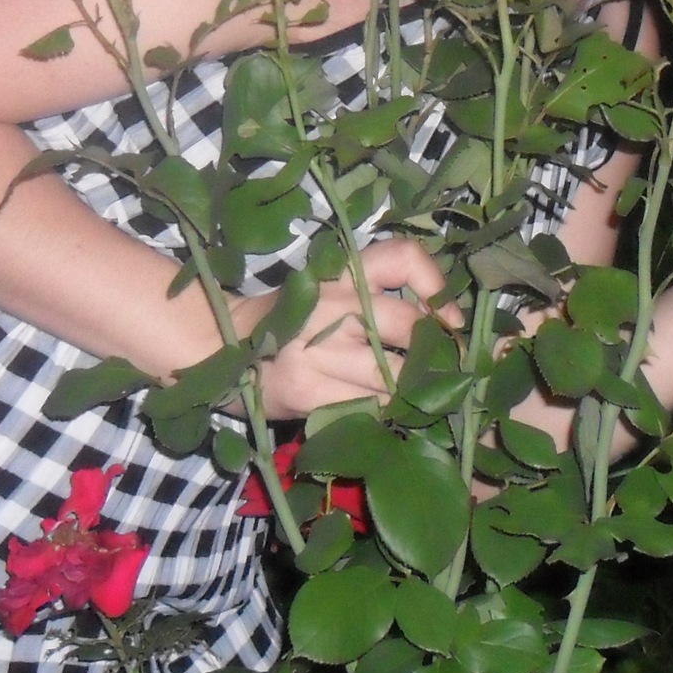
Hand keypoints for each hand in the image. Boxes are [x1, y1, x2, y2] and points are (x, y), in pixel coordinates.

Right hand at [243, 237, 449, 419]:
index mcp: (341, 272)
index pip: (403, 258)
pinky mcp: (305, 388)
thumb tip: (444, 325)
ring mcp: (316, 347)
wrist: (223, 345)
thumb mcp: (329, 291)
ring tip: (416, 399)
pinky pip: (366, 407)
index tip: (449, 320)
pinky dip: (383, 414)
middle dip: (434, 355)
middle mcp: (331, 303)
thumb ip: (377, 299)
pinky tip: (382, 414)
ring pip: (393, 375)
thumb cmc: (292, 320)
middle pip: (407, 326)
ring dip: (413, 392)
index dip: (436, 287)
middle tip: (442, 372)